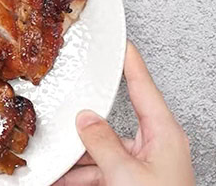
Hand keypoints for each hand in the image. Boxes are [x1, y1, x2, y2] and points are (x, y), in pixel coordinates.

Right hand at [53, 41, 194, 185]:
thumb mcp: (125, 173)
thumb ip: (101, 142)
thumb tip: (85, 119)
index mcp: (162, 133)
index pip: (142, 86)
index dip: (130, 62)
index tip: (120, 43)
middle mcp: (152, 145)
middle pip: (110, 123)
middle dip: (82, 128)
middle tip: (63, 117)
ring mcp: (140, 164)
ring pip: (100, 151)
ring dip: (75, 159)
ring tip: (53, 162)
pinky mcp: (130, 180)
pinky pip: (99, 170)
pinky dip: (78, 175)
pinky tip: (60, 178)